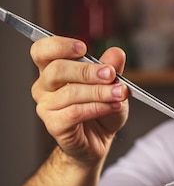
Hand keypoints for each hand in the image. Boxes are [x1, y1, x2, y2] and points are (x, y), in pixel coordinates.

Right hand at [30, 36, 129, 163]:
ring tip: (120, 93)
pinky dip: (98, 108)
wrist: (98, 140)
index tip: (83, 48)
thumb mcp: (112, 85)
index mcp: (53, 69)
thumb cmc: (101, 109)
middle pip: (57, 70)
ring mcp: (46, 106)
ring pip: (70, 93)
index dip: (59, 46)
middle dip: (87, 71)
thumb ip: (112, 68)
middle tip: (110, 74)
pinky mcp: (54, 124)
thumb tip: (116, 52)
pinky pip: (75, 113)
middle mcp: (44, 86)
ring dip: (100, 92)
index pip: (42, 50)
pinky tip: (113, 106)